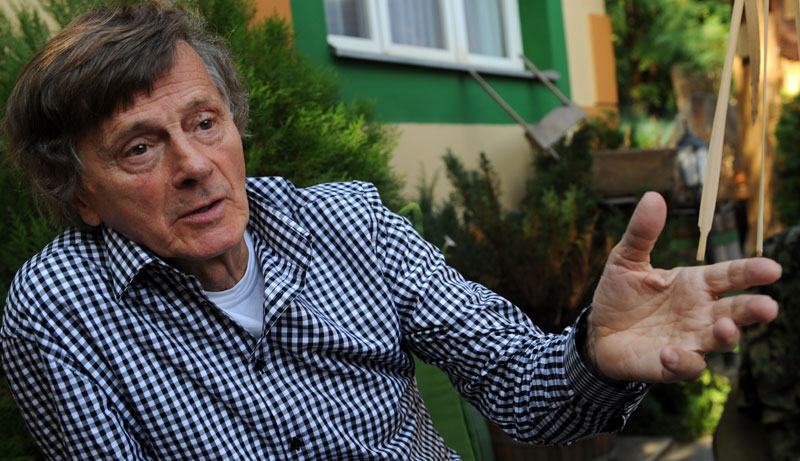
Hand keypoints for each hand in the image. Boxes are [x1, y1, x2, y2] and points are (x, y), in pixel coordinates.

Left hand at [588, 192, 780, 382]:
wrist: (598, 332)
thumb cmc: (620, 294)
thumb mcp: (625, 259)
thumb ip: (642, 232)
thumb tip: (653, 196)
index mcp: (695, 284)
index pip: (729, 276)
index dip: (750, 272)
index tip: (771, 269)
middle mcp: (700, 313)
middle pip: (736, 311)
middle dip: (753, 309)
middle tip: (767, 307)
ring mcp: (689, 340)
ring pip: (720, 341)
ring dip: (726, 336)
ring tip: (723, 327)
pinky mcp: (671, 364)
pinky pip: (686, 366)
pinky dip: (683, 361)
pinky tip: (669, 351)